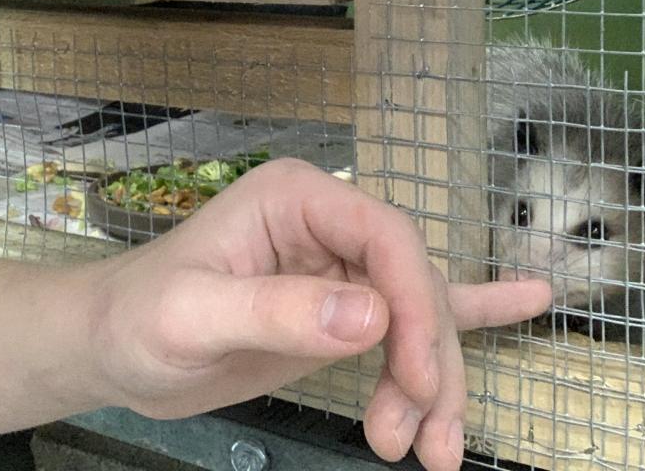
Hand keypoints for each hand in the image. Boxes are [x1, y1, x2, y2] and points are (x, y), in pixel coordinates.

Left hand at [88, 158, 550, 470]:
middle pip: (414, 285)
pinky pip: (415, 309)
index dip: (418, 308)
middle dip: (428, 365)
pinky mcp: (342, 308)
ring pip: (420, 317)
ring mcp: (339, 265)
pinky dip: (471, 312)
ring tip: (427, 454)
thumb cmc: (139, 318)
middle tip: (418, 446)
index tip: (417, 379)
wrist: (115, 346)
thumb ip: (278, 310)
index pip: (387, 239)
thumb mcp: (195, 316)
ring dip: (434, 383)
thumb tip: (373, 317)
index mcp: (296, 199)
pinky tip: (529, 302)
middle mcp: (327, 223)